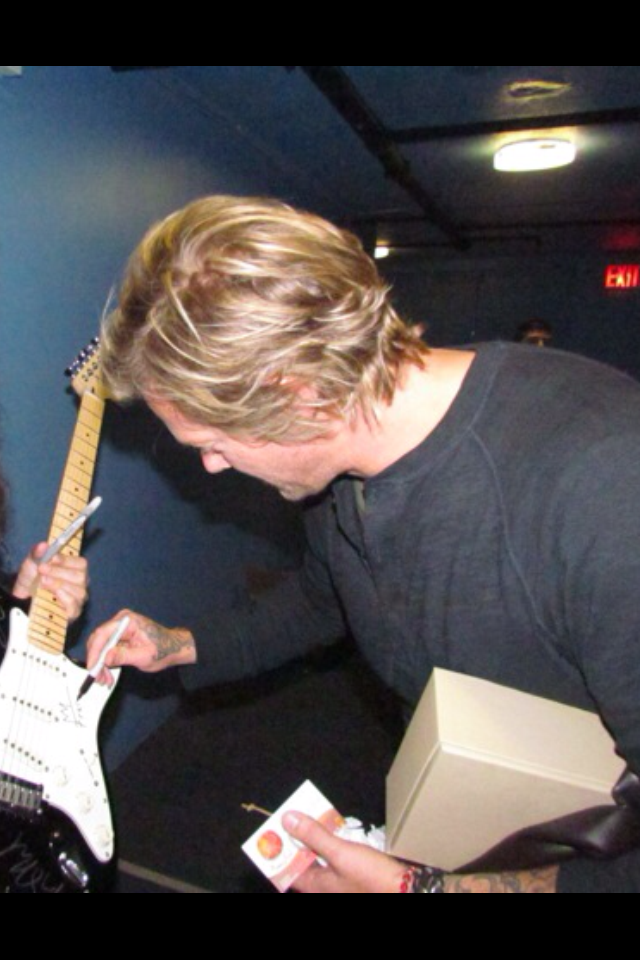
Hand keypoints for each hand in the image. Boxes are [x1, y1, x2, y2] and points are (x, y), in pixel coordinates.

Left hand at [13, 543, 88, 621]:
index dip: (68, 560)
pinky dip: (65, 600)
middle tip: (42, 569)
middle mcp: (80, 584)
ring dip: (59, 584)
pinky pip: (75, 607)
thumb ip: (36, 553)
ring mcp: (78, 599)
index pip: (81, 563)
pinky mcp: (72, 613)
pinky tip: (54, 595)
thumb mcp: (30, 564)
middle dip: (60, 572)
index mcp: (74, 569)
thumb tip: (43, 545)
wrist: (21, 600)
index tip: (52, 558)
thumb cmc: (31, 580)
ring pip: (79, 591)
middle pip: (80, 577)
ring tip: (43, 582)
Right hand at [86, 609, 196, 684]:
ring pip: (101, 646)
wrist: (173, 648)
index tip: (91, 668)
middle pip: (99, 640)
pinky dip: (106, 662)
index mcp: (127, 621)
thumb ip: (123, 656)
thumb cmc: (162, 650)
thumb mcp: (143, 657)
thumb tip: (104, 659)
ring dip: (101, 664)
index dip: (94, 652)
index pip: (103, 634)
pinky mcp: (119, 637)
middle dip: (97, 661)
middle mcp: (120, 621)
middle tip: (97, 678)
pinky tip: (108, 675)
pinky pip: (107, 649)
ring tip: (105, 680)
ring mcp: (119, 628)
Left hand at [283, 812, 405, 893]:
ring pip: (318, 860)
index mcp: (314, 887)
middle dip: (297, 841)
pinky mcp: (351, 879)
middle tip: (294, 817)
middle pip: (302, 863)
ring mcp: (338, 885)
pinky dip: (330, 846)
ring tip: (313, 818)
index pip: (287, 871)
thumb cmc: (371, 878)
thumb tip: (287, 819)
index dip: (278, 852)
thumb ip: (313, 836)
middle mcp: (323, 888)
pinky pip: (333, 860)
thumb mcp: (340, 853)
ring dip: (315, 841)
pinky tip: (335, 831)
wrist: (406, 891)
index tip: (274, 831)